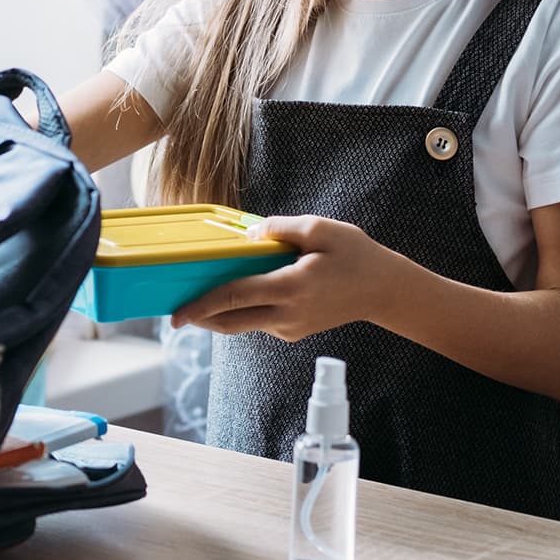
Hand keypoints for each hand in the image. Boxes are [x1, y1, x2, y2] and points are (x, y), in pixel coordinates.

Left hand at [168, 215, 414, 341]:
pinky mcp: (294, 331)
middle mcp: (288, 314)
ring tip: (198, 298)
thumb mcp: (320, 229)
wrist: (384, 290)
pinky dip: (242, 311)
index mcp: (291, 287)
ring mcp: (291, 327)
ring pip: (243, 324)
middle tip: (175, 312)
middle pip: (231, 322)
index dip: (202, 306)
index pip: (235, 297)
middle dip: (200, 319)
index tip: (177, 313)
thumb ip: (279, 228)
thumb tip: (247, 234)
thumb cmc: (355, 255)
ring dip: (219, 314)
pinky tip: (235, 294)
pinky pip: (260, 321)